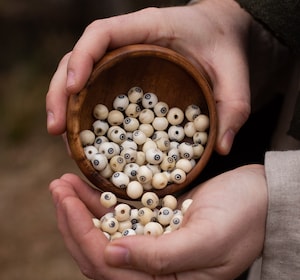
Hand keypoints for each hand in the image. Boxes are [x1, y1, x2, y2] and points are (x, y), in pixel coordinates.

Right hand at [46, 0, 251, 154]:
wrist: (221, 35)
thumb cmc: (225, 49)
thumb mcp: (236, 77)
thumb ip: (233, 108)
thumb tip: (222, 148)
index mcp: (148, 29)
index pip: (102, 33)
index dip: (82, 58)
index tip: (73, 87)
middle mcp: (127, 42)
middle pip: (79, 59)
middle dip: (61, 91)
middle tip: (56, 128)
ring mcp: (122, 60)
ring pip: (82, 77)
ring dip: (65, 105)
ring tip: (61, 136)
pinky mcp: (124, 76)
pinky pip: (97, 90)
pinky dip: (85, 111)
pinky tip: (83, 134)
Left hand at [50, 164, 266, 279]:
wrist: (263, 198)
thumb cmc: (245, 218)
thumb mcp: (208, 240)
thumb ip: (162, 257)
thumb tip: (112, 256)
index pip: (108, 266)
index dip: (81, 234)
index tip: (65, 201)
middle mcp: (155, 269)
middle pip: (99, 249)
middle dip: (72, 220)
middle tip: (56, 188)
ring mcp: (154, 244)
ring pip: (105, 230)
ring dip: (81, 207)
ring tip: (63, 182)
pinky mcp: (157, 221)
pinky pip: (121, 214)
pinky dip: (102, 200)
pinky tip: (87, 184)